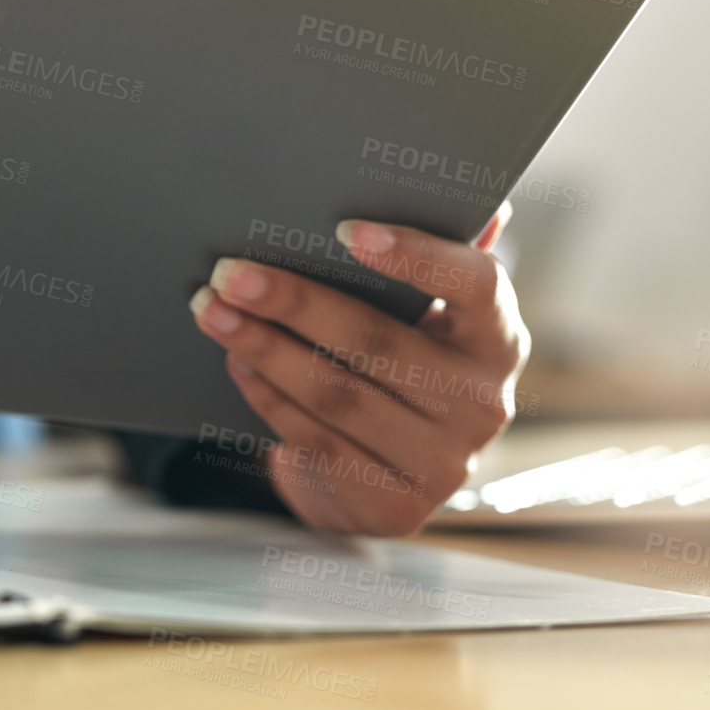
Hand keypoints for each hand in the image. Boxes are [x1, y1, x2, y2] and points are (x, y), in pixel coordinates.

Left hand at [190, 204, 529, 535]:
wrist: (389, 475)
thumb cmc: (399, 364)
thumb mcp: (423, 316)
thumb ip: (439, 257)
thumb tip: (482, 204)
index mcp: (497, 338)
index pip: (474, 285)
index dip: (415, 256)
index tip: (346, 230)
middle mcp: (483, 403)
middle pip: (378, 342)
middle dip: (296, 303)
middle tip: (230, 272)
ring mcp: (443, 464)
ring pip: (338, 395)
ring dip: (265, 349)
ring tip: (212, 312)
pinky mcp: (395, 506)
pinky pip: (317, 441)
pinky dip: (268, 397)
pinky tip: (235, 363)